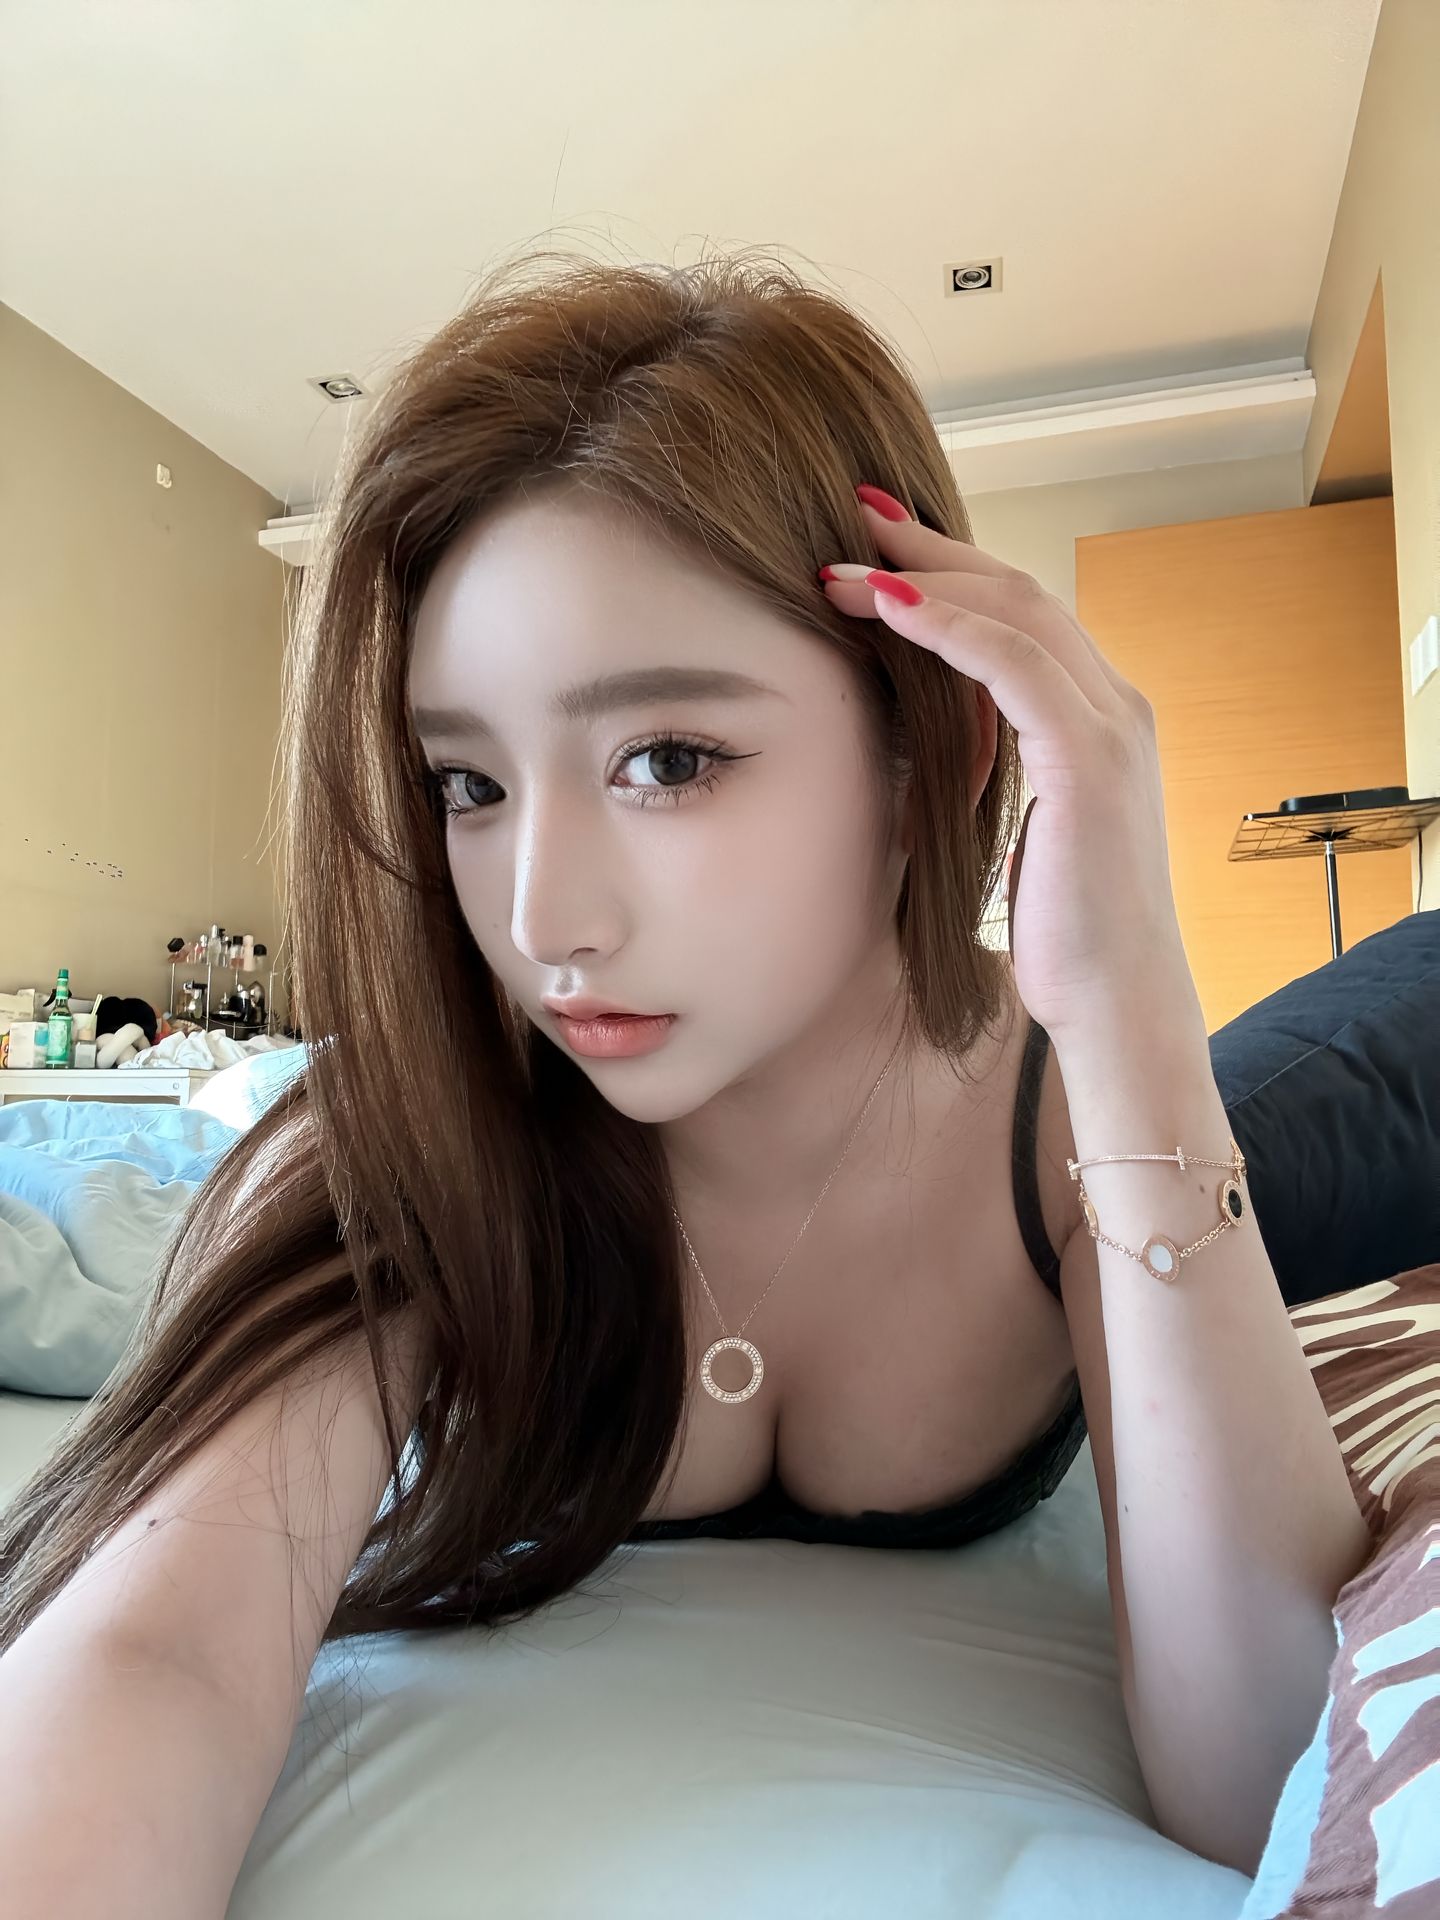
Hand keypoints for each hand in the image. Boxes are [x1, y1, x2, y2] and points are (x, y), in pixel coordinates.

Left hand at [819, 484, 1203, 1051]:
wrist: (1120, 1003)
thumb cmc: (1067, 932)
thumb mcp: (1017, 826)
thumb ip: (988, 764)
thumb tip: (920, 727)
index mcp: (1100, 718)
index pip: (1022, 616)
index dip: (950, 571)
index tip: (878, 547)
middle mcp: (1117, 706)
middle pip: (1018, 591)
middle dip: (930, 548)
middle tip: (851, 517)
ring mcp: (1113, 727)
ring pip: (1016, 612)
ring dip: (923, 579)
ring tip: (843, 559)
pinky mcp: (1092, 761)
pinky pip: (1014, 666)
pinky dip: (949, 628)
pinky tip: (889, 607)